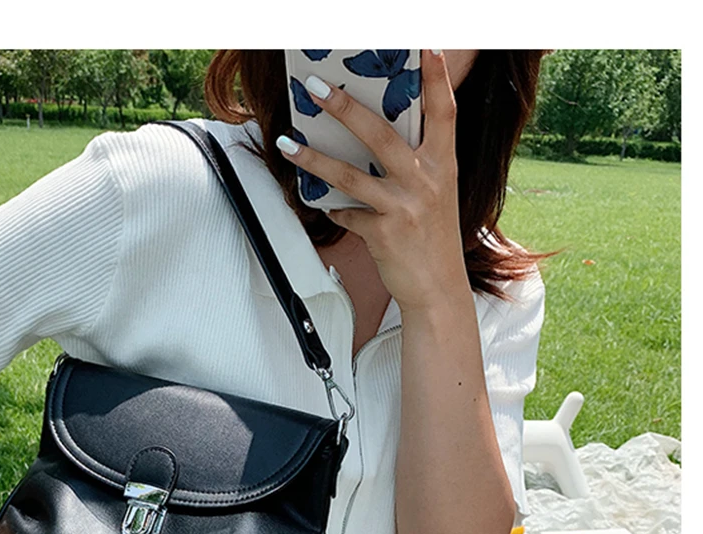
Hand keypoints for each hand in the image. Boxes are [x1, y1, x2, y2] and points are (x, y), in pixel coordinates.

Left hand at [276, 50, 470, 314]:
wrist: (438, 288)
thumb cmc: (433, 238)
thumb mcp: (436, 193)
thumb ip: (417, 163)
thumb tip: (374, 137)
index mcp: (445, 164)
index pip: (444, 111)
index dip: (437, 77)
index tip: (427, 46)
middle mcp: (426, 180)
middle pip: (379, 133)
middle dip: (343, 107)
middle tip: (314, 86)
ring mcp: (404, 207)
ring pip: (349, 175)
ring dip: (312, 158)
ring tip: (287, 142)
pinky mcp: (383, 233)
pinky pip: (346, 214)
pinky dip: (333, 209)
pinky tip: (324, 205)